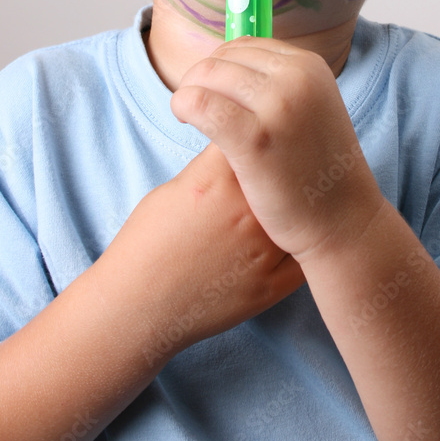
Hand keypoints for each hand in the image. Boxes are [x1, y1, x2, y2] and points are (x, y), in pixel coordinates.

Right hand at [103, 141, 303, 361]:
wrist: (136, 307)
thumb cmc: (146, 245)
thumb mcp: (172, 189)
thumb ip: (210, 169)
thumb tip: (235, 156)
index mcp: (218, 180)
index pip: (252, 134)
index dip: (255, 134)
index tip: (256, 138)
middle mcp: (247, 210)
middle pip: (282, 170)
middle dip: (279, 168)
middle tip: (274, 171)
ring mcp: (263, 250)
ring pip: (299, 211)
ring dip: (295, 204)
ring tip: (289, 201)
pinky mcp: (271, 285)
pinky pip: (302, 256)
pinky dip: (301, 244)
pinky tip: (295, 237)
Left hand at [170, 38, 384, 263]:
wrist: (344, 221)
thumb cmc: (318, 171)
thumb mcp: (311, 108)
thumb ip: (277, 85)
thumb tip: (225, 66)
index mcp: (310, 66)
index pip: (245, 45)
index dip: (220, 65)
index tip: (213, 90)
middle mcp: (296, 78)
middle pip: (223, 58)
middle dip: (200, 78)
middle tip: (196, 107)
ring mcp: (278, 106)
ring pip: (207, 76)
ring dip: (188, 92)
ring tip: (190, 116)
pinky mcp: (255, 139)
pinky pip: (200, 104)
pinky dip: (183, 106)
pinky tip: (184, 120)